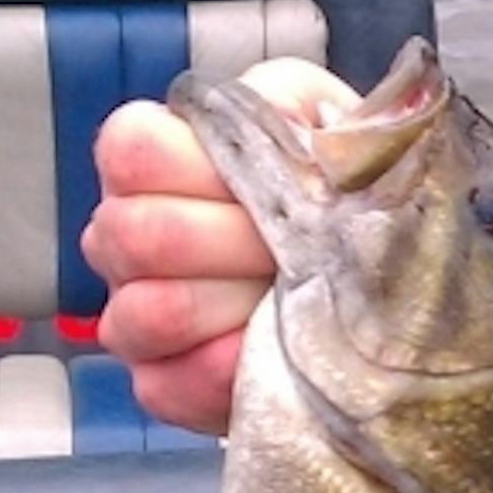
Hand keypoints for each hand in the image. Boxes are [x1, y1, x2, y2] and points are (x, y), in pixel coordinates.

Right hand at [83, 57, 357, 435]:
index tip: (272, 185)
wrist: (368, 278)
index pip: (132, 150)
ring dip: (236, 308)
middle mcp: (123, 234)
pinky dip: (232, 373)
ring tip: (294, 299)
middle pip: (140, 235)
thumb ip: (297, 107)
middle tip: (304, 250)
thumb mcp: (320, 120)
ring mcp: (131, 312)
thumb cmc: (326, 187)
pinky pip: (170, 385)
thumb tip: (298, 133)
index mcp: (151, 160)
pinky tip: (279, 352)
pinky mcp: (159, 381)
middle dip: (239, 243)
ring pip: (148, 313)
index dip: (205, 170)